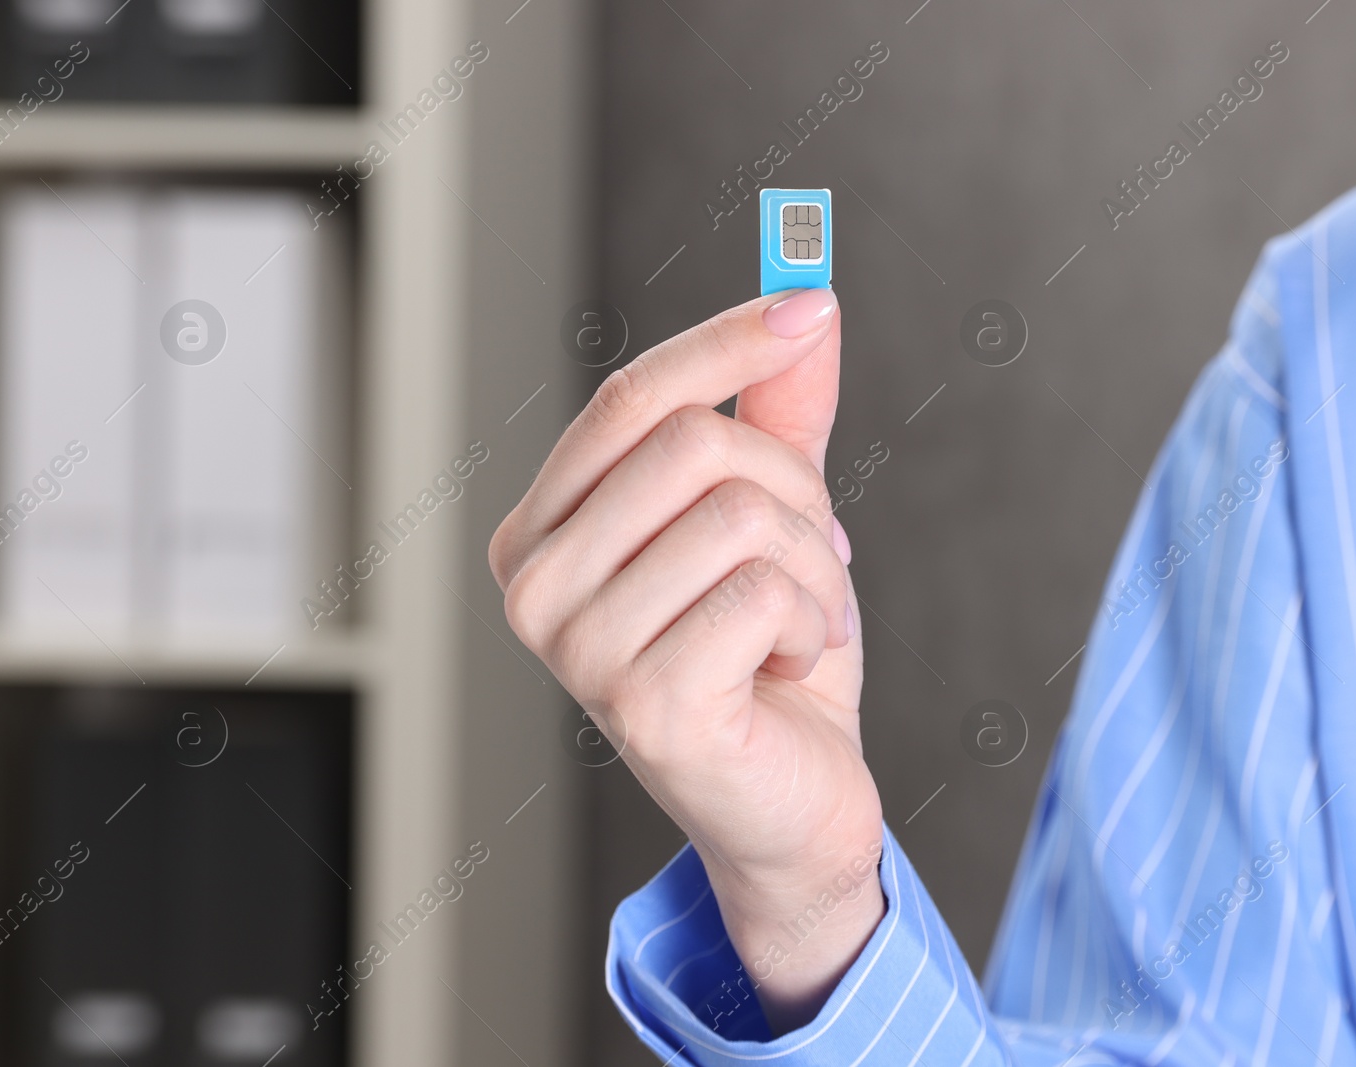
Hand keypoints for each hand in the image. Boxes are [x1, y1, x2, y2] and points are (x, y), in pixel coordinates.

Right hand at [489, 289, 883, 1033]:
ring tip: (804, 619)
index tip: (812, 305)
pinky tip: (789, 668)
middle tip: (820, 553)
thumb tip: (810, 302)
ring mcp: (578, 651)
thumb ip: (778, 416)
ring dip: (816, 564)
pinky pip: (764, 590)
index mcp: (543, 531)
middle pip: (692, 443)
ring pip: (739, 514)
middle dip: (795, 488)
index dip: (729, 342)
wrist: (790, 803)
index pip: (630, 398)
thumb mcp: (775, 519)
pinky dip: (813, 619)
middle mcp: (535, 587)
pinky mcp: (643, 704)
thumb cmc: (766, 657)